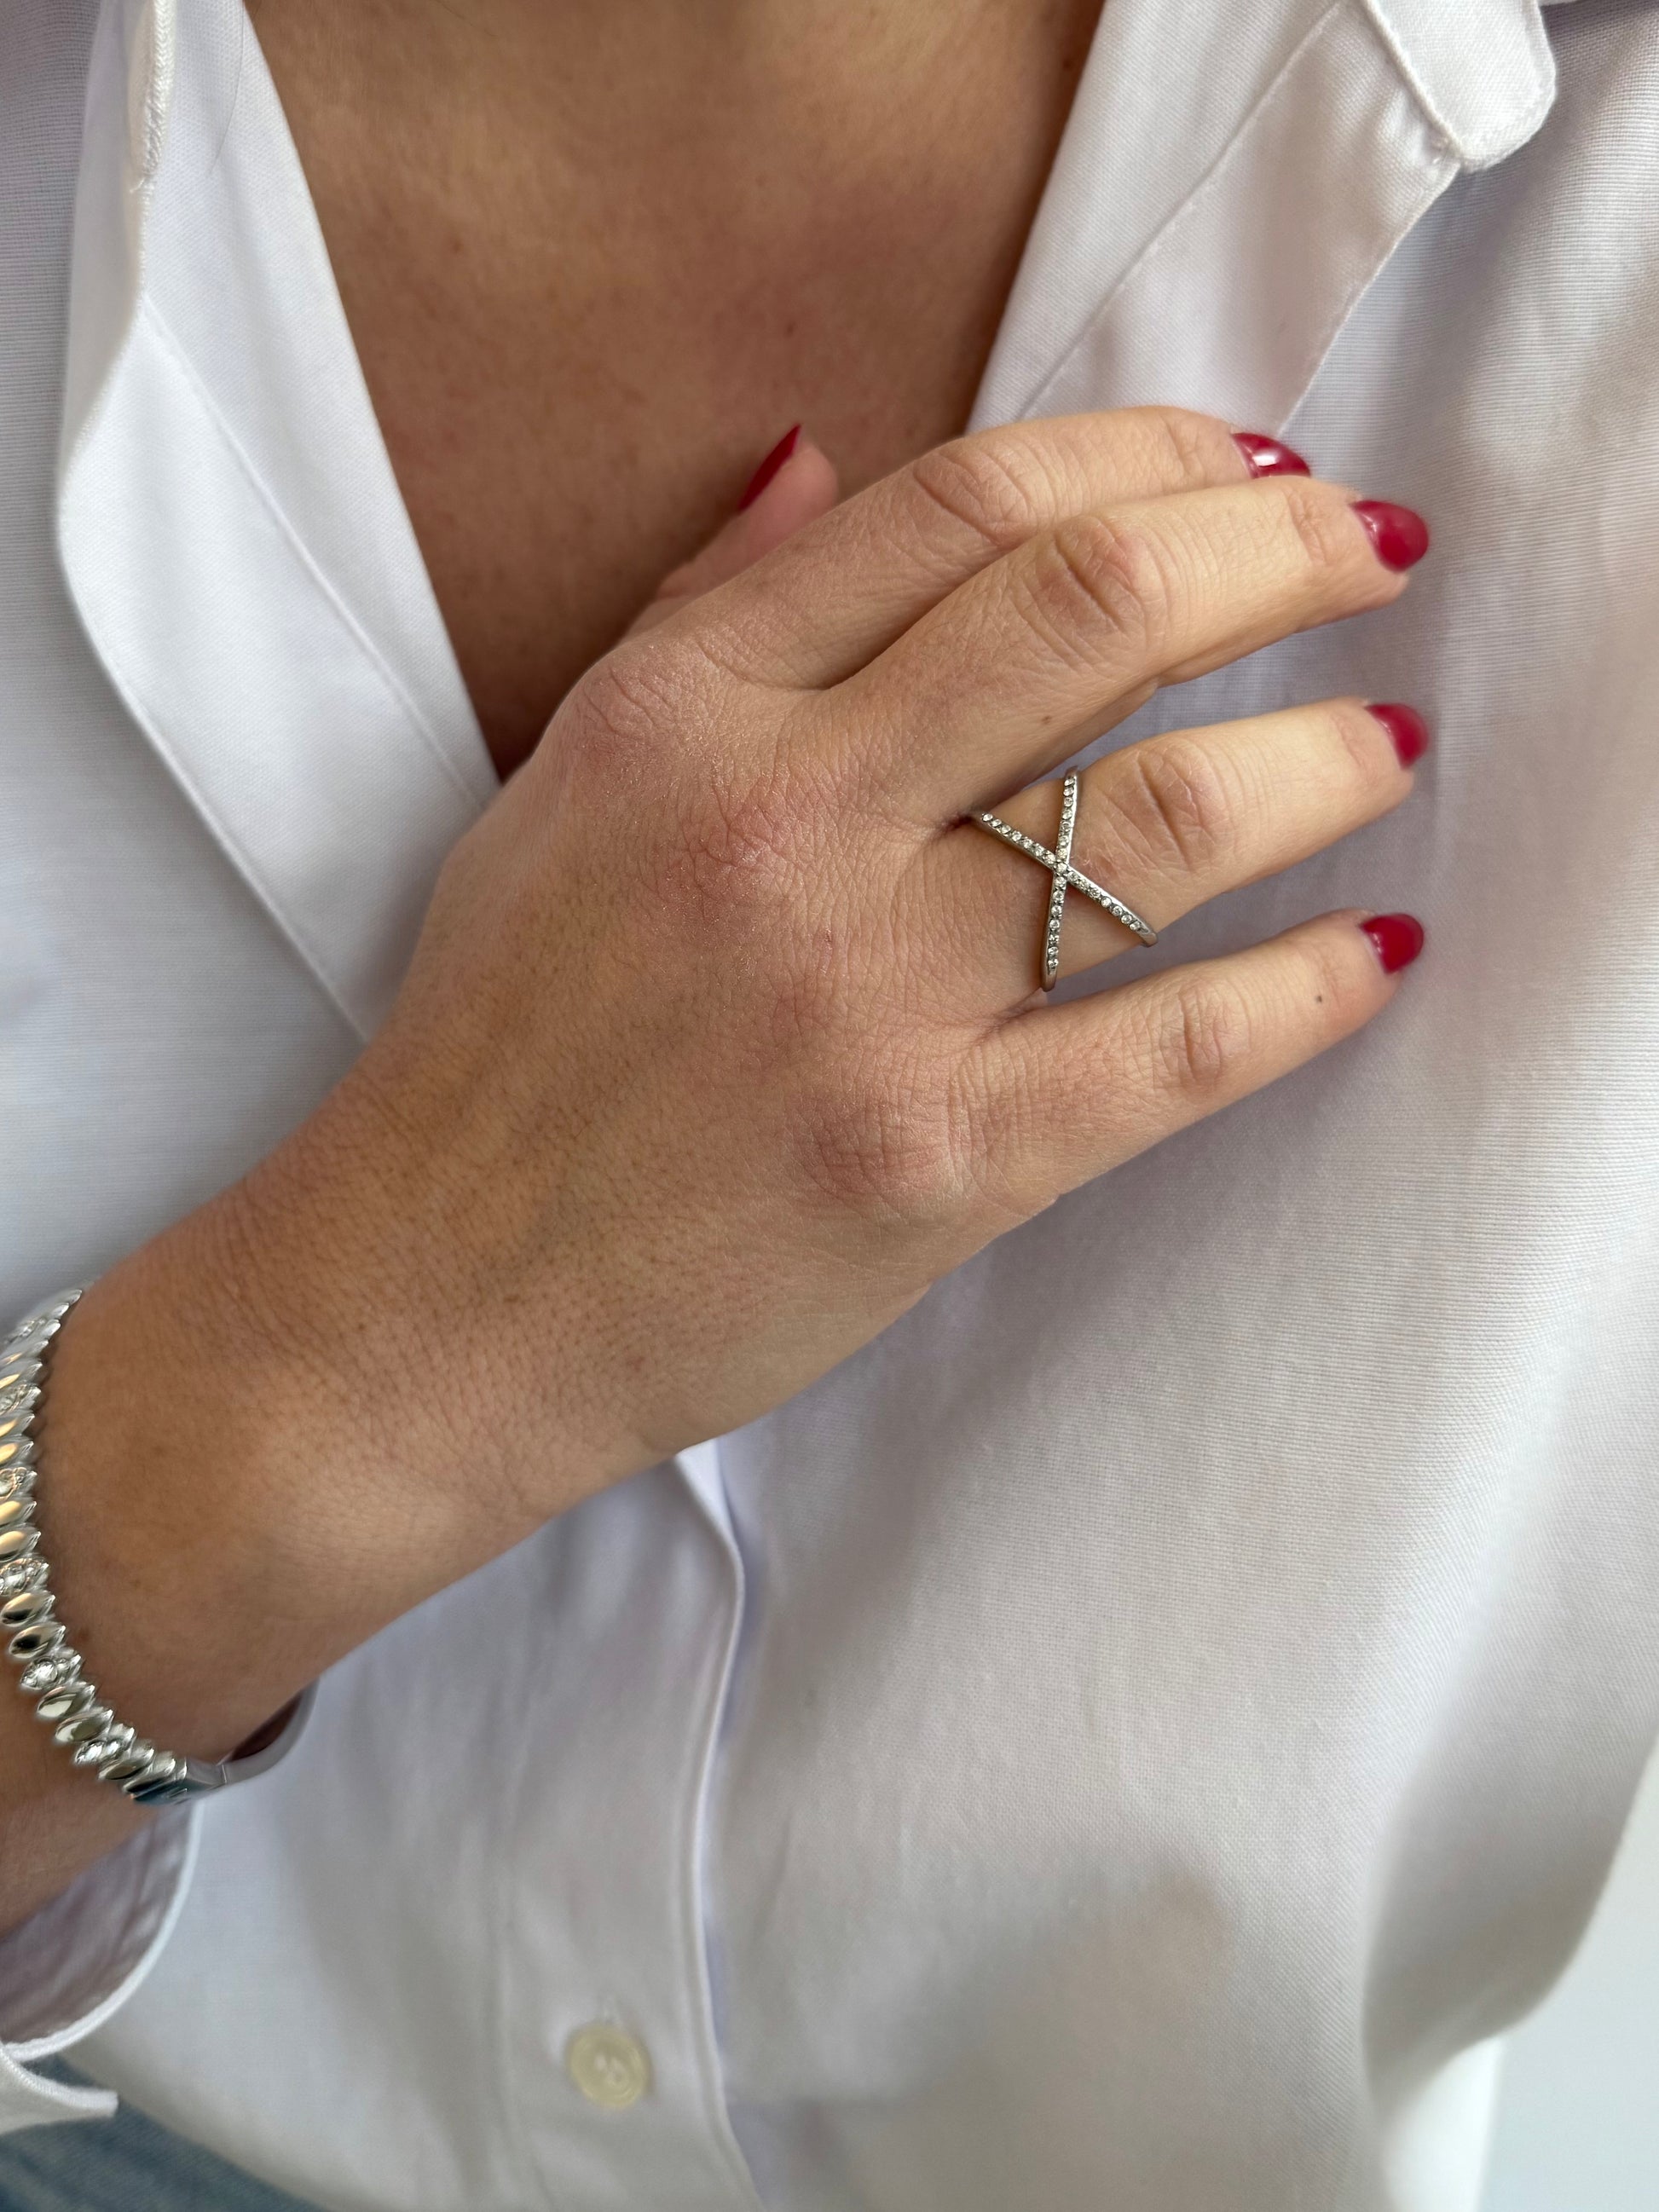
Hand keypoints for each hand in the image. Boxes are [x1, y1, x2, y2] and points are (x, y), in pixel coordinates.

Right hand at [257, 409, 1425, 1540]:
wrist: (437, 1294)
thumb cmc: (501, 1042)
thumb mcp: (565, 782)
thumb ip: (703, 613)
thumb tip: (823, 458)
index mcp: (686, 708)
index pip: (964, 508)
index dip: (1146, 455)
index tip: (1245, 468)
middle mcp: (780, 822)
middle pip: (1093, 613)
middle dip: (1281, 556)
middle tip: (1378, 553)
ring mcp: (861, 997)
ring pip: (1158, 822)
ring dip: (1319, 760)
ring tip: (1388, 742)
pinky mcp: (932, 1162)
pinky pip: (1174, 1049)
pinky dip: (1307, 993)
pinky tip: (1377, 952)